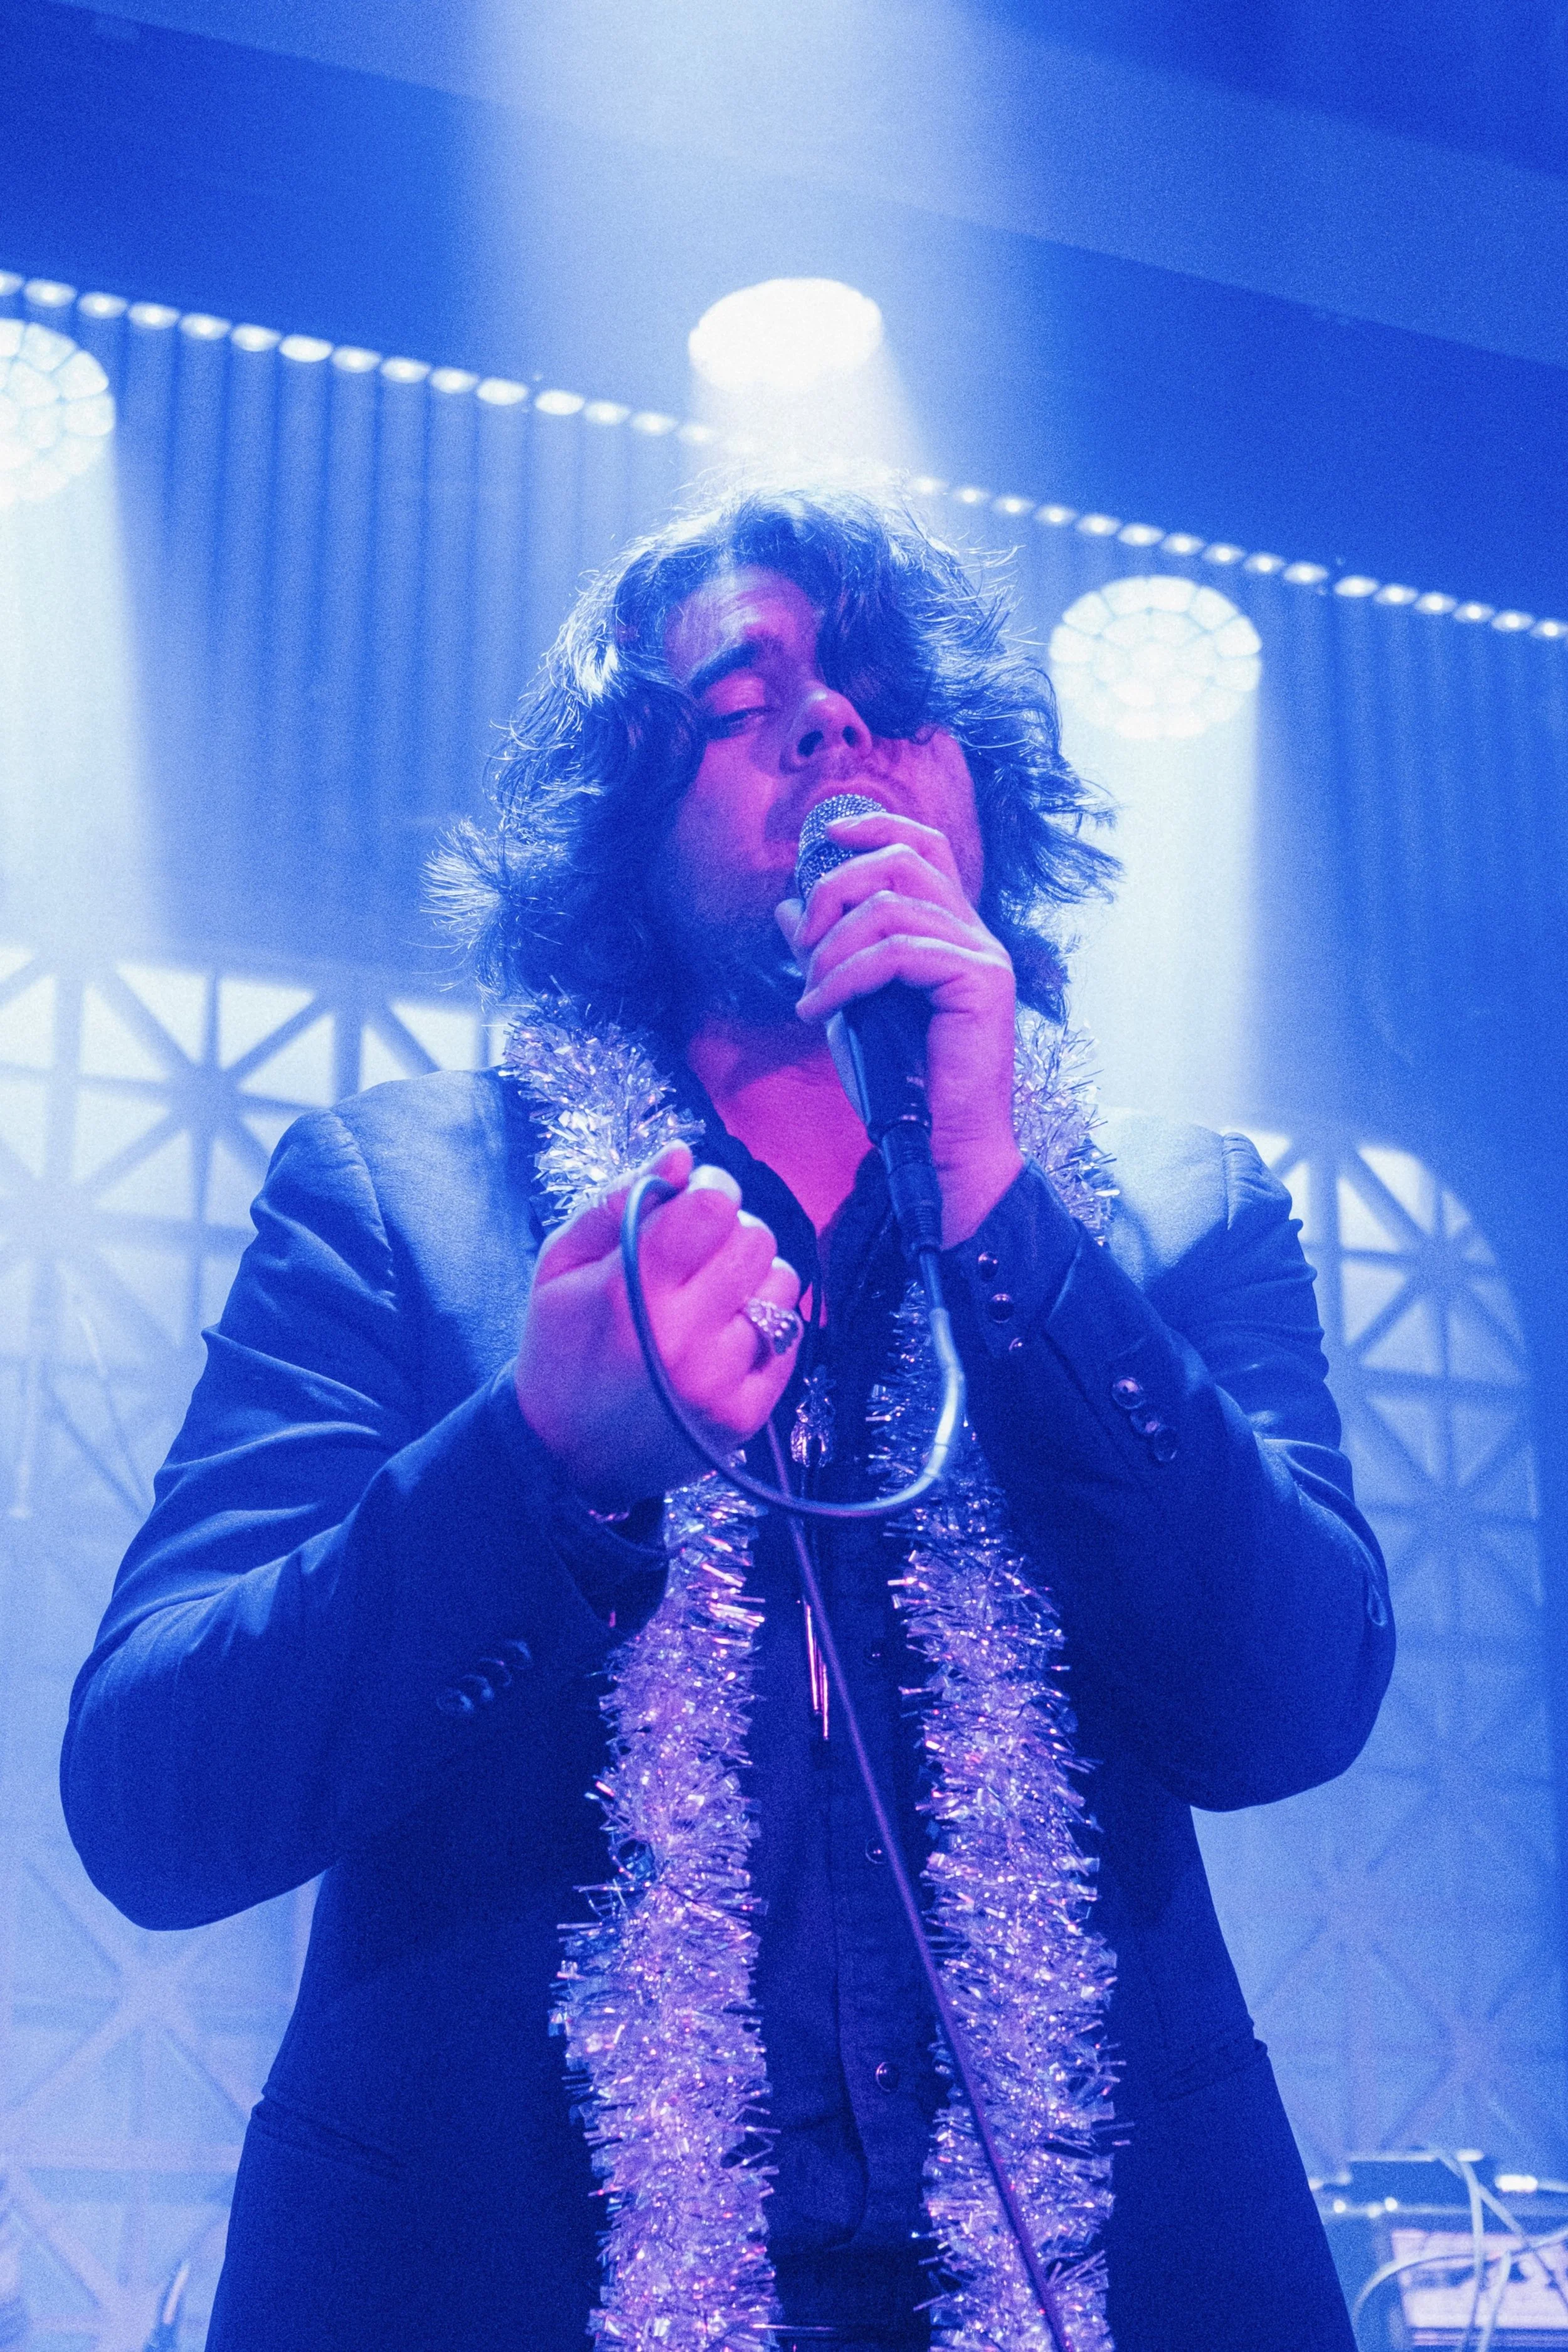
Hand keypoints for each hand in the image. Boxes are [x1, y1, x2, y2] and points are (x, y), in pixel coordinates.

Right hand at [514, 1143, 801, 1509]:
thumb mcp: (559, 1265)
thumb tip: (682, 1155)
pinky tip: (723, 1335)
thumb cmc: (561, 1347)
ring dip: (751, 1278)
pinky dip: (763, 1325)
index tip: (693, 1202)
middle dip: (730, 1232)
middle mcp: (682, 1335)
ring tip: (712, 1297)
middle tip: (697, 1254)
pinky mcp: (746, 1414)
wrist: (563, 1455)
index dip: (710, 1188)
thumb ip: (616, 1201)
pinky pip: (789, 1337)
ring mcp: (719, 1379)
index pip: (714, 1205)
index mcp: (632, 1289)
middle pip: (755, 1238)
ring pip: (781, 1284)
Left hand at [776, 809, 1023, 1245]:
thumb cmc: (899, 1085)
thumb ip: (826, 955)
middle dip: (837, 887)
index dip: (877, 825)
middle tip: (803, 942)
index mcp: (952, 931)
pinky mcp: (981, 981)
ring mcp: (983, 954)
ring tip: (810, 992)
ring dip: (833, 947)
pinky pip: (898, 953)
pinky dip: (846, 977)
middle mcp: (975, 933)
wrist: (940, 1148)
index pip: (925, 847)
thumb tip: (786, 907)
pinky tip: (820, 1010)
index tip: (827, 834)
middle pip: (904, 861)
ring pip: (894, 907)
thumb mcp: (849, 1005)